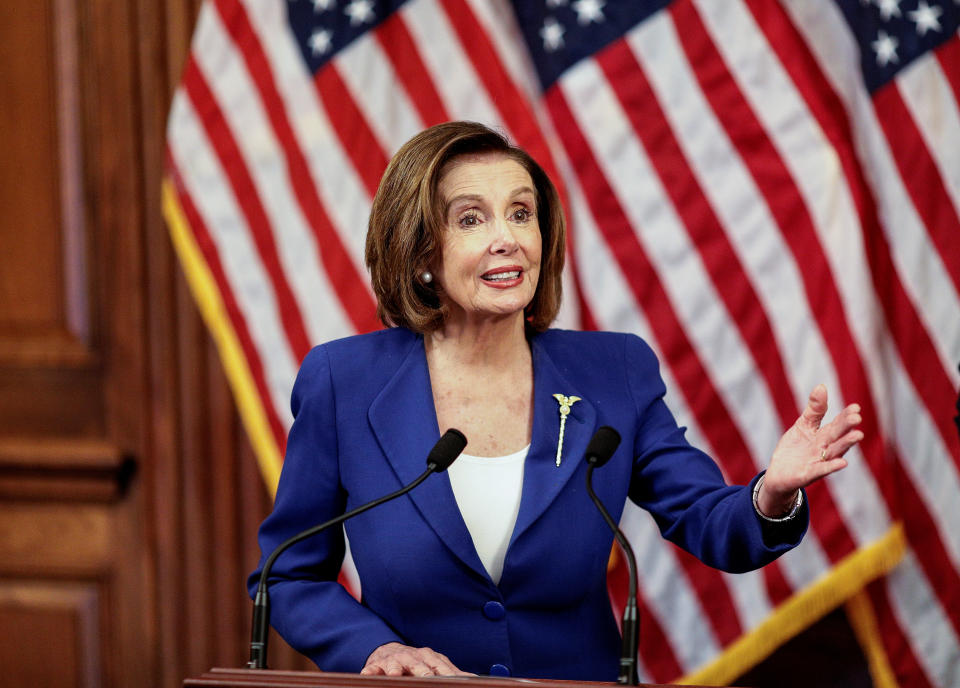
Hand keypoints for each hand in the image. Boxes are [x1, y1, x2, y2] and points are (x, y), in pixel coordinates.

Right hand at [361, 642, 471, 676]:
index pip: (440, 667)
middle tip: (428, 678)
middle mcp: (413, 657)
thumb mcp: (435, 665)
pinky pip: (373, 667)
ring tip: (396, 674)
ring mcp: (395, 660)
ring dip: (396, 669)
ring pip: (396, 664)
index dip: (448, 675)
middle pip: (419, 665)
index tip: (455, 682)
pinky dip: (371, 671)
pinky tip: (369, 674)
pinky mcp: (377, 664)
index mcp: (429, 658)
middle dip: (423, 672)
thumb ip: (451, 672)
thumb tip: (474, 678)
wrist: (389, 652)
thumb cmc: (417, 663)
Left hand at [759, 384, 862, 516]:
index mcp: (824, 435)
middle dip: (847, 427)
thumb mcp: (803, 425)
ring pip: (835, 452)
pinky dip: (831, 466)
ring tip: (857, 435)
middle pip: (837, 436)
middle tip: (857, 418)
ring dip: (845, 444)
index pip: (837, 424)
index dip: (845, 416)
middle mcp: (825, 448)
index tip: (855, 407)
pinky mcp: (809, 474)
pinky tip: (842, 463)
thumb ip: (814, 409)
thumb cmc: (795, 448)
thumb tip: (822, 386)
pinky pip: (822, 470)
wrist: (779, 473)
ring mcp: (819, 461)